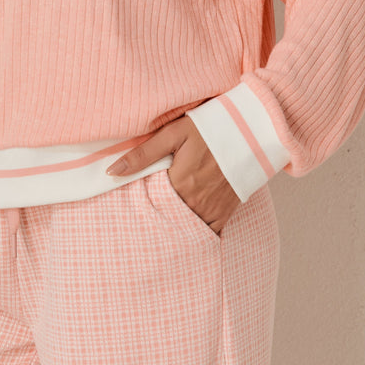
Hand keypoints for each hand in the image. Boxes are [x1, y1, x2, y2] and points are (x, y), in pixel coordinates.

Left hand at [106, 115, 241, 235]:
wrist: (252, 130)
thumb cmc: (210, 128)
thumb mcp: (173, 134)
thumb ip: (142, 155)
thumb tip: (112, 172)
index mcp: (179, 183)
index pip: (149, 207)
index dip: (137, 212)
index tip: (127, 215)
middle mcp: (196, 201)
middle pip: (166, 221)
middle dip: (153, 225)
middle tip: (138, 230)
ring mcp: (212, 209)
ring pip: (186, 231)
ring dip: (173, 231)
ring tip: (158, 234)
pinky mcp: (225, 212)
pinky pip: (208, 232)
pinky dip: (195, 236)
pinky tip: (184, 237)